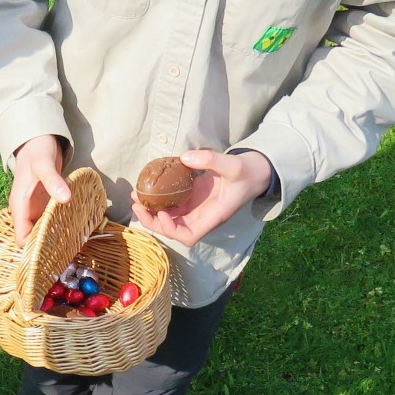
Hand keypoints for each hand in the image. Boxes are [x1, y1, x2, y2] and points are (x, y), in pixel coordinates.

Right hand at [11, 134, 71, 243]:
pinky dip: (61, 228)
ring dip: (56, 239)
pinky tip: (75, 231)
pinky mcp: (46, 206)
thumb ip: (53, 181)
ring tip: (75, 245)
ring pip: (43, 233)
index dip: (34, 249)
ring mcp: (36, 210)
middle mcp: (26, 212)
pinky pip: (52, 223)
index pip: (22, 238)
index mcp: (20, 207)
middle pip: (33, 240)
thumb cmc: (37, 151)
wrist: (38, 141)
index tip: (53, 253)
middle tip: (70, 253)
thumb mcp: (44, 164)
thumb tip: (65, 198)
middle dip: (48, 248)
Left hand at [128, 150, 273, 247]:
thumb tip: (184, 158)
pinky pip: (174, 203)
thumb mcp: (233, 164)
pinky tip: (149, 188)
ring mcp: (197, 207)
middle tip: (137, 205)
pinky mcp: (194, 197)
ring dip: (152, 210)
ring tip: (137, 197)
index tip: (163, 213)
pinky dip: (160, 199)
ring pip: (171, 217)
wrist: (257, 170)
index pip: (189, 236)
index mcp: (213, 216)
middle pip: (174, 229)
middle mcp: (203, 216)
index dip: (172, 230)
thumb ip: (211, 160)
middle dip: (154, 221)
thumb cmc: (249, 172)